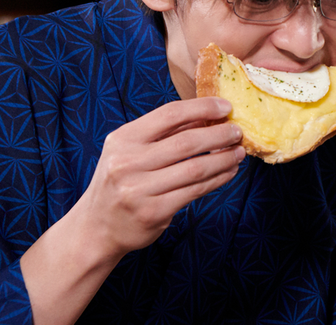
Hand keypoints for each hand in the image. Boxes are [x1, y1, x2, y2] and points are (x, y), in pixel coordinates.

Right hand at [74, 97, 245, 258]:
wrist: (96, 228)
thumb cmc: (120, 181)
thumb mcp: (131, 150)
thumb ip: (165, 133)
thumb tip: (207, 115)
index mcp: (123, 139)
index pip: (169, 114)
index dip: (202, 108)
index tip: (225, 107)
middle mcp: (128, 163)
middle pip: (186, 142)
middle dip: (219, 135)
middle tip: (238, 132)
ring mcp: (139, 190)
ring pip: (196, 168)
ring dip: (224, 159)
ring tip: (239, 152)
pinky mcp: (154, 212)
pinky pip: (195, 191)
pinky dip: (218, 179)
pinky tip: (228, 172)